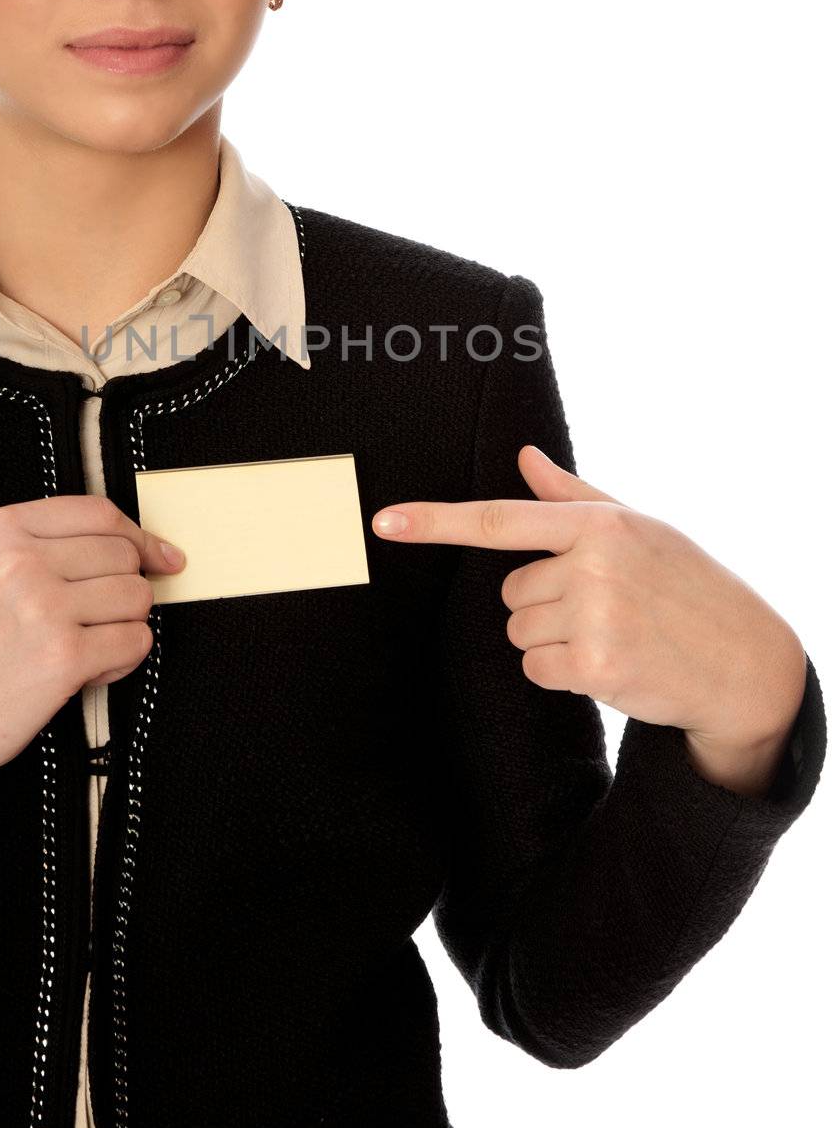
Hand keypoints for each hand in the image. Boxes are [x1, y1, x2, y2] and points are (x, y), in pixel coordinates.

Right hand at [0, 494, 185, 820]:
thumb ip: (44, 546)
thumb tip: (138, 547)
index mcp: (0, 529)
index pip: (98, 513)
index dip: (138, 537)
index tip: (160, 557)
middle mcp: (21, 560)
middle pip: (124, 555)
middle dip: (126, 590)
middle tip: (96, 621)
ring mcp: (43, 608)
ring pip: (137, 597)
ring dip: (125, 626)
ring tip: (86, 647)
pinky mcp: (62, 658)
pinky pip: (136, 642)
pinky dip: (124, 660)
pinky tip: (89, 671)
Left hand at [372, 446, 805, 748]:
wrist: (744, 659)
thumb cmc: (686, 583)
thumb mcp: (640, 528)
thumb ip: (573, 496)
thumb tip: (525, 456)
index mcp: (599, 523)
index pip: (501, 518)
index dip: (436, 521)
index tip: (383, 521)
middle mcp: (593, 564)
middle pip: (511, 590)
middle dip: (543, 603)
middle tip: (602, 608)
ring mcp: (595, 615)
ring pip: (520, 631)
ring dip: (552, 640)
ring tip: (610, 634)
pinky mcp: (595, 664)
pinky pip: (535, 668)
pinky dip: (561, 671)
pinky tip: (609, 663)